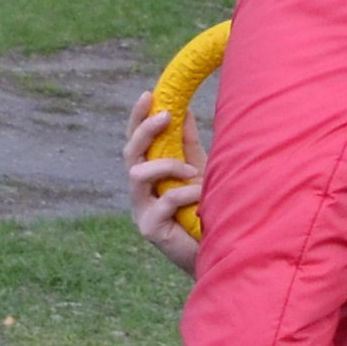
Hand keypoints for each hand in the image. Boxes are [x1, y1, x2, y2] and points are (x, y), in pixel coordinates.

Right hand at [124, 89, 205, 274]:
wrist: (216, 250)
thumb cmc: (207, 211)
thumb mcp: (198, 170)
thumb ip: (187, 144)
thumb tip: (184, 109)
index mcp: (149, 175)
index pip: (136, 142)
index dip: (137, 118)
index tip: (148, 94)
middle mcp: (140, 191)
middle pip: (129, 154)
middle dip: (144, 131)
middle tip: (165, 115)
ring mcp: (142, 210)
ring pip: (138, 175)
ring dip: (167, 165)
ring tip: (193, 171)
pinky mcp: (150, 229)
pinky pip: (164, 201)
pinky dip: (185, 193)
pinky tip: (201, 197)